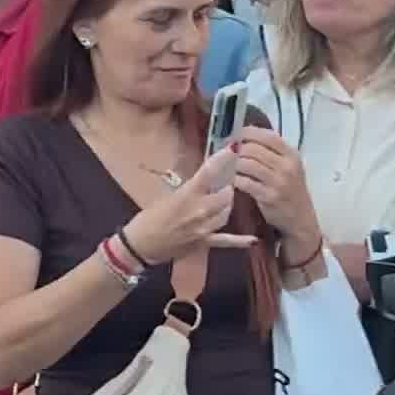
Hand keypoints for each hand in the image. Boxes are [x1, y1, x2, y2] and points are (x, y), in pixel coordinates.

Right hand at [120, 145, 244, 271]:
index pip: (209, 173)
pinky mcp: (204, 243)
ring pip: (226, 213)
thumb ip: (188, 189)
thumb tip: (203, 180)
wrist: (141, 245)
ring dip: (227, 204)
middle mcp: (199, 211)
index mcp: (187, 195)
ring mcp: (204, 229)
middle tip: (226, 180)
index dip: (223, 160)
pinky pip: (226, 241)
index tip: (233, 149)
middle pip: (225, 195)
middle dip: (227, 186)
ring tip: (223, 198)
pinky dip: (240, 241)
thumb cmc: (149, 218)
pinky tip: (253, 240)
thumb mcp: (166, 196)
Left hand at [228, 124, 322, 257]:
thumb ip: (273, 151)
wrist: (300, 218)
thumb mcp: (290, 167)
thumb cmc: (291, 189)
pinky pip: (245, 182)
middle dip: (238, 150)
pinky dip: (237, 180)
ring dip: (235, 164)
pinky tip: (235, 181)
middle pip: (253, 149)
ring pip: (247, 164)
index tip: (237, 135)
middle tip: (230, 153)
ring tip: (232, 167)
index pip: (267, 136)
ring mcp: (278, 182)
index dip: (248, 133)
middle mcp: (287, 166)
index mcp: (292, 155)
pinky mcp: (268, 197)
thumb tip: (248, 133)